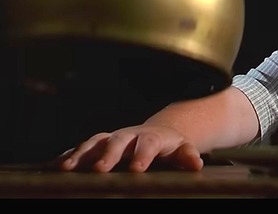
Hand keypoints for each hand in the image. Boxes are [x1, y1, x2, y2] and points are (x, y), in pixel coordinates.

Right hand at [58, 124, 203, 172]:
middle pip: (117, 141)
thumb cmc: (170, 147)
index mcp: (151, 137)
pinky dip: (69, 155)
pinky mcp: (99, 145)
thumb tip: (196, 164)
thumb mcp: (182, 149)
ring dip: (80, 154)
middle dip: (107, 154)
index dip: (142, 155)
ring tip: (66, 168)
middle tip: (99, 169)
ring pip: (95, 142)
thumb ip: (188, 156)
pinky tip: (56, 165)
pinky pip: (81, 148)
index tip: (137, 169)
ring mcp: (112, 138)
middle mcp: (129, 135)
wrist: (158, 133)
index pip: (148, 144)